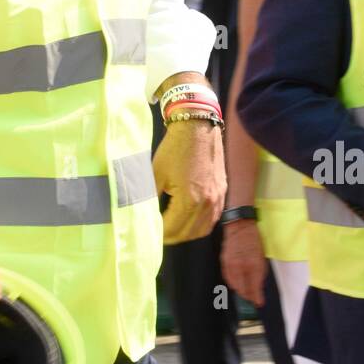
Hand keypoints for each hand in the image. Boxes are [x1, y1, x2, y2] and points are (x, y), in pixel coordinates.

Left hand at [154, 119, 225, 244]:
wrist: (198, 127)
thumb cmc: (175, 148)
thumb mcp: (155, 173)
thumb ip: (147, 197)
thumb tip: (140, 214)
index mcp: (190, 200)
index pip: (172, 230)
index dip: (158, 234)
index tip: (148, 233)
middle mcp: (208, 204)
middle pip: (188, 234)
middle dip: (171, 236)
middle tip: (157, 233)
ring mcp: (218, 199)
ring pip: (202, 230)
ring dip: (186, 233)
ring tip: (171, 228)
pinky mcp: (222, 192)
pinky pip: (212, 219)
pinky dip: (200, 224)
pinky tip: (188, 219)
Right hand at [219, 219, 265, 306]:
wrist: (239, 225)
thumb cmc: (254, 240)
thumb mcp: (262, 257)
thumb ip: (261, 274)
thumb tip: (259, 288)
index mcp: (254, 265)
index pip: (254, 287)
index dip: (257, 298)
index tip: (259, 303)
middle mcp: (241, 266)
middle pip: (243, 289)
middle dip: (248, 297)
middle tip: (253, 299)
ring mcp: (230, 264)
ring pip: (234, 285)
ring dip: (240, 291)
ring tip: (246, 292)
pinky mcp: (223, 262)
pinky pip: (228, 278)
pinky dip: (233, 283)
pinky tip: (237, 284)